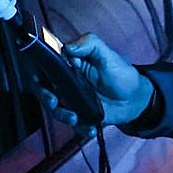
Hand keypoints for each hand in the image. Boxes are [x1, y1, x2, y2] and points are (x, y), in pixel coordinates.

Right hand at [39, 33, 153, 127]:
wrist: (136, 98)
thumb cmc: (121, 72)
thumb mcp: (107, 53)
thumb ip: (89, 43)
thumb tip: (67, 47)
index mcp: (69, 65)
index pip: (45, 65)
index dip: (36, 71)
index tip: (39, 78)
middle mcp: (66, 83)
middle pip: (44, 90)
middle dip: (45, 96)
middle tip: (53, 101)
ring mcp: (72, 101)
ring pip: (56, 109)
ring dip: (62, 114)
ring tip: (74, 117)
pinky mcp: (81, 116)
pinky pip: (75, 125)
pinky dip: (80, 128)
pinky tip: (90, 128)